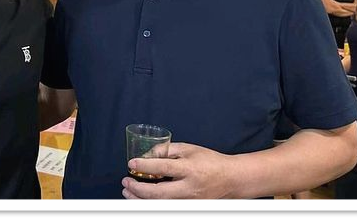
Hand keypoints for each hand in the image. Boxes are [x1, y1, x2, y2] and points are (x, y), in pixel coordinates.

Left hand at [121, 142, 235, 198]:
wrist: (230, 179)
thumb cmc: (210, 162)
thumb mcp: (189, 149)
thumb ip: (167, 150)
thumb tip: (147, 155)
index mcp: (190, 169)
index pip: (163, 167)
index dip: (145, 165)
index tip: (132, 163)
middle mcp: (189, 188)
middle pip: (158, 192)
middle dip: (138, 189)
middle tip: (126, 181)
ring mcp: (189, 201)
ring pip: (160, 204)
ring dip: (141, 199)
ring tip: (128, 191)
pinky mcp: (189, 207)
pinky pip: (167, 206)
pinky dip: (152, 203)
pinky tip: (142, 198)